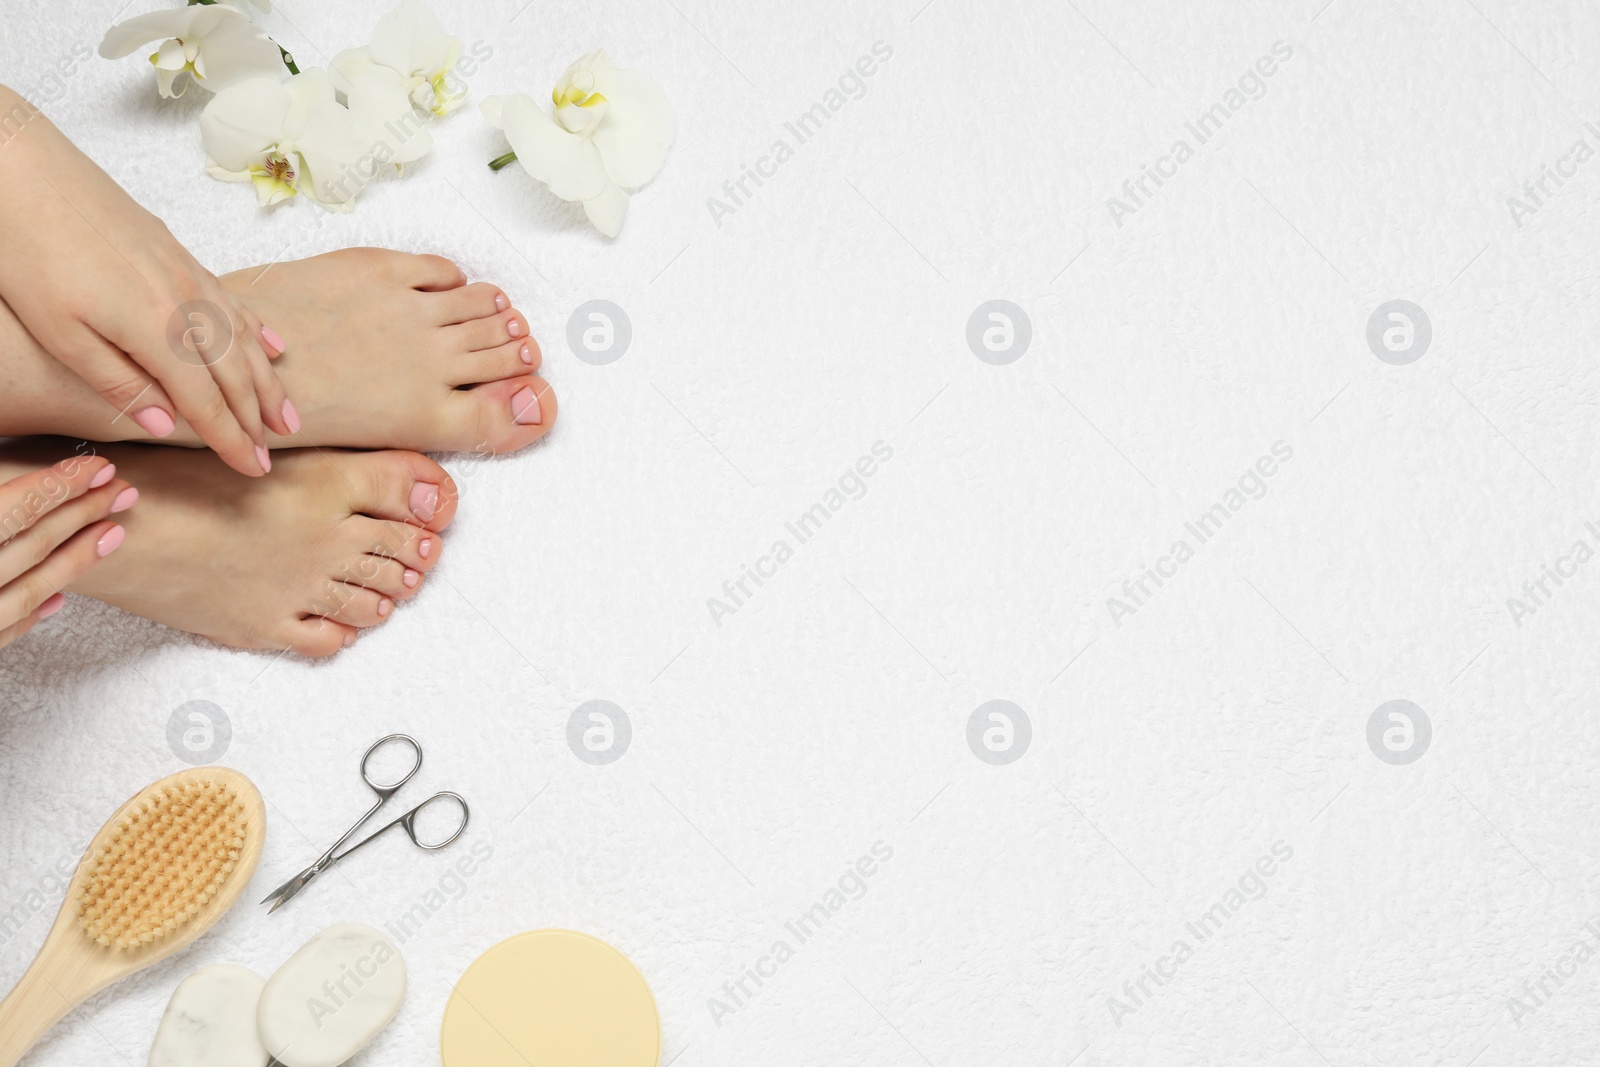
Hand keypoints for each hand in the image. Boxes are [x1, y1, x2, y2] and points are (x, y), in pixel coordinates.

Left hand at [0, 84, 295, 476]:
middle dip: (259, 415)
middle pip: (234, 372)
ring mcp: (185, 273)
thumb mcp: (60, 332)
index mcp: (155, 329)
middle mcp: (184, 302)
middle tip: (277, 449)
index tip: (252, 468)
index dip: (232, 439)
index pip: (205, 401)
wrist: (26, 170)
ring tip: (288, 412)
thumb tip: (161, 425)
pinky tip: (271, 345)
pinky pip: (231, 300)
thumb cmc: (29, 249)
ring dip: (267, 379)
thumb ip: (117, 381)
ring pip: (242, 338)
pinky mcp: (177, 252)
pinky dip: (256, 328)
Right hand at [0, 453, 134, 649]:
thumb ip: (0, 502)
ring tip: (113, 533)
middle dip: (82, 512)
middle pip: (33, 544)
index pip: (15, 507)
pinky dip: (32, 614)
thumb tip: (34, 488)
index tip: (101, 467)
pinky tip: (59, 600)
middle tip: (124, 490)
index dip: (60, 483)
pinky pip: (2, 633)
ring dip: (75, 560)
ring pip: (30, 590)